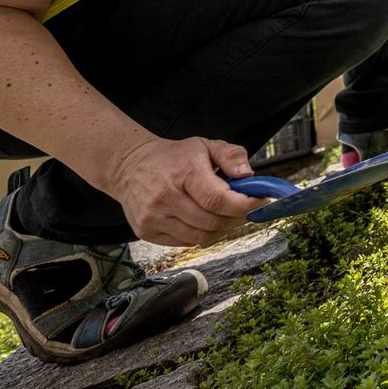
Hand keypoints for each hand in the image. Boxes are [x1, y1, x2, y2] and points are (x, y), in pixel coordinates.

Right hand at [100, 135, 265, 246]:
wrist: (129, 166)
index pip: (218, 199)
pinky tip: (204, 220)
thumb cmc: (173, 157)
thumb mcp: (205, 146)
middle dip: (235, 219)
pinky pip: (185, 242)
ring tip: (226, 216)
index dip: (243, 205)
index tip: (259, 203)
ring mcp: (153, 217)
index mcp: (183, 172)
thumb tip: (248, 175)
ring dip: (220, 229)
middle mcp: (165, 197)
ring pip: (200, 237)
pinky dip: (201, 235)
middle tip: (245, 210)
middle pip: (212, 222)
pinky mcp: (146, 231)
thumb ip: (231, 156)